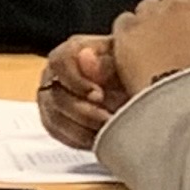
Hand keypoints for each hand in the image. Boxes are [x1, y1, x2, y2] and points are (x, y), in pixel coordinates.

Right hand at [35, 31, 122, 148]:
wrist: (138, 95)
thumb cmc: (132, 75)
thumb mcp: (125, 67)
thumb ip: (104, 63)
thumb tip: (85, 56)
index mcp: (74, 51)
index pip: (60, 62)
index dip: (75, 81)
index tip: (98, 96)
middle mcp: (56, 72)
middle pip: (55, 94)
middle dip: (83, 112)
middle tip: (108, 120)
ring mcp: (51, 95)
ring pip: (54, 117)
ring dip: (82, 128)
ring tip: (107, 131)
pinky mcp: (52, 118)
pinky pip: (56, 131)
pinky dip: (77, 138)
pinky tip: (97, 137)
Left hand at [108, 0, 189, 98]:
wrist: (180, 98)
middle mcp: (174, 4)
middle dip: (171, 12)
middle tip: (173, 36)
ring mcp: (147, 15)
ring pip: (145, 7)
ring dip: (149, 22)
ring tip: (153, 47)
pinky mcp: (125, 31)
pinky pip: (123, 22)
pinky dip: (127, 33)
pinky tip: (133, 51)